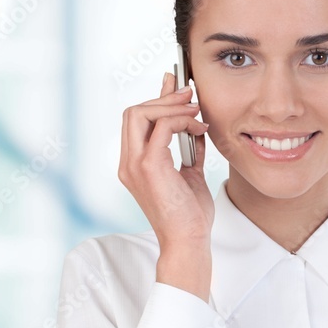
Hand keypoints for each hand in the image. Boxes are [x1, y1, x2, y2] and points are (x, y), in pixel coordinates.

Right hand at [118, 71, 213, 251]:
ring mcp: (134, 164)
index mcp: (133, 164)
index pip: (135, 121)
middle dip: (162, 98)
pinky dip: (181, 120)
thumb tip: (195, 122)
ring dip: (172, 106)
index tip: (177, 86)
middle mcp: (128, 162)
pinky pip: (161, 128)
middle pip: (133, 112)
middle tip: (190, 94)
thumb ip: (190, 147)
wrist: (188, 241)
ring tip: (197, 111)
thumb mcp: (191, 172)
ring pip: (140, 114)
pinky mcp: (149, 166)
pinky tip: (199, 127)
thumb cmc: (189, 214)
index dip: (156, 99)